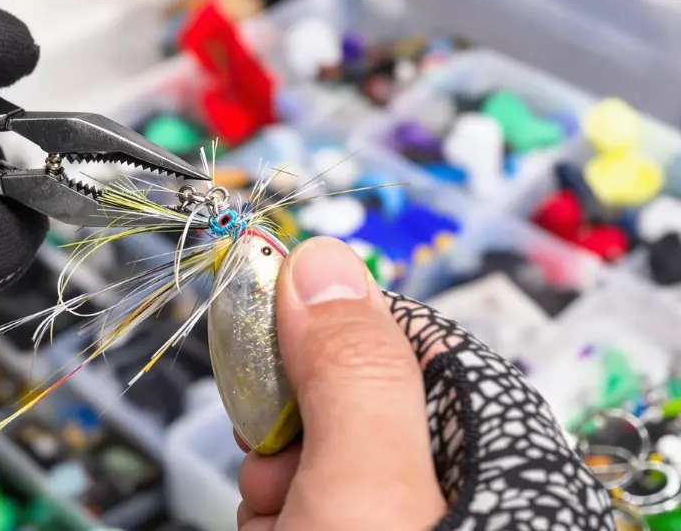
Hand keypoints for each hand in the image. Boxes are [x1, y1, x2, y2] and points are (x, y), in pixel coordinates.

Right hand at [236, 237, 615, 529]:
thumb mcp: (364, 492)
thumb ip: (353, 373)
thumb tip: (324, 262)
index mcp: (502, 455)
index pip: (411, 337)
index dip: (329, 324)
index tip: (265, 323)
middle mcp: (463, 483)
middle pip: (352, 392)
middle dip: (294, 419)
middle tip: (279, 465)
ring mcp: (411, 513)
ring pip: (320, 447)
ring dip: (276, 471)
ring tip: (278, 517)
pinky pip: (309, 494)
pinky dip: (276, 508)